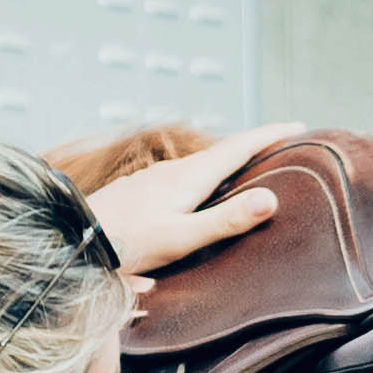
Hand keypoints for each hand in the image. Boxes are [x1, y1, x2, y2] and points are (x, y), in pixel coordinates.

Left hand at [85, 121, 308, 277]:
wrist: (73, 240)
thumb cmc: (125, 245)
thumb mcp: (181, 238)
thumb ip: (225, 220)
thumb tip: (271, 199)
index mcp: (189, 177)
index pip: (239, 147)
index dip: (270, 136)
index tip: (299, 126)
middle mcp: (172, 171)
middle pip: (222, 152)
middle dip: (254, 146)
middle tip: (282, 143)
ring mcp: (154, 180)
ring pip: (201, 165)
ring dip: (228, 162)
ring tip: (247, 167)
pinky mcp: (140, 193)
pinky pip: (183, 178)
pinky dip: (204, 177)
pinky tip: (199, 191)